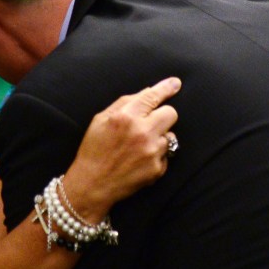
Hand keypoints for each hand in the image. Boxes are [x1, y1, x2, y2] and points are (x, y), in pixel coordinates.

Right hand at [61, 77, 180, 221]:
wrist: (93, 184)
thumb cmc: (94, 150)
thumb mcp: (100, 120)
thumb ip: (124, 103)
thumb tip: (147, 92)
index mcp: (126, 117)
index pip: (153, 96)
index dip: (166, 88)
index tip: (175, 83)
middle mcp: (142, 132)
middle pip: (171, 114)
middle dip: (163, 115)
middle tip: (151, 123)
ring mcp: (152, 152)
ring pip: (170, 135)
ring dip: (159, 137)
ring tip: (140, 146)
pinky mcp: (157, 169)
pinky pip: (166, 155)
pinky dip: (157, 156)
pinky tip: (140, 160)